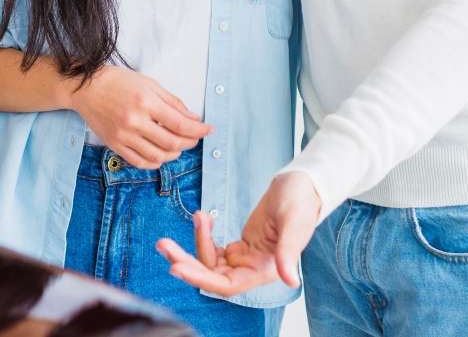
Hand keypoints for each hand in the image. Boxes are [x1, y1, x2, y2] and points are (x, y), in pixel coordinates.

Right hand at [68, 66, 212, 168]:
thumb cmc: (116, 82)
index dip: (199, 130)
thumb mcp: (149, 83)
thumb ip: (172, 102)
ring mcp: (124, 135)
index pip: (180, 124)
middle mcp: (135, 121)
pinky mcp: (114, 145)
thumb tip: (192, 118)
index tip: (209, 130)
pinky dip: (155, 162)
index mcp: (146, 102)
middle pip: (172, 142)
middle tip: (196, 139)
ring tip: (179, 146)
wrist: (84, 88)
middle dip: (190, 143)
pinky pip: (139, 162)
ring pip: (158, 156)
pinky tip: (161, 155)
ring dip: (174, 154)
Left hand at [158, 169, 320, 293]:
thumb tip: (290, 280)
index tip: (177, 267)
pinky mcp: (242, 246)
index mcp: (267, 269)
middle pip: (212, 276)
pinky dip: (204, 235)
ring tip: (196, 216)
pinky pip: (215, 250)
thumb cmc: (302, 200)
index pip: (228, 284)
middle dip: (186, 262)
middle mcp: (254, 269)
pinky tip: (203, 218)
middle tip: (164, 244)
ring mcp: (246, 258)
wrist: (302, 184)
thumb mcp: (295, 221)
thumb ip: (289, 251)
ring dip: (193, 245)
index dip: (201, 278)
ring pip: (210, 263)